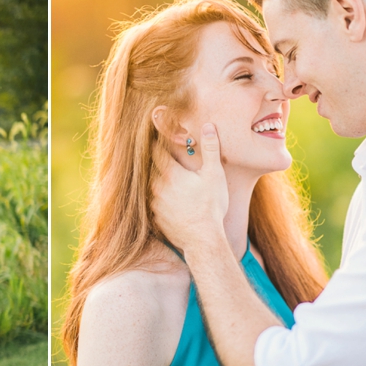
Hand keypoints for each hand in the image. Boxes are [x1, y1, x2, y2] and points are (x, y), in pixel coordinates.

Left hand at [151, 123, 228, 248]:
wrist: (202, 239)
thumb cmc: (210, 206)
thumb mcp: (214, 175)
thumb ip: (210, 149)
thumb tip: (208, 126)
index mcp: (170, 174)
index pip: (157, 152)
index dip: (158, 143)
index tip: (157, 137)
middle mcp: (157, 187)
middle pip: (152, 168)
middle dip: (156, 161)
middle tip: (160, 155)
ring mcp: (154, 204)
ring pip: (151, 186)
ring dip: (157, 180)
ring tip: (165, 177)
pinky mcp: (155, 218)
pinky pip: (153, 203)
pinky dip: (158, 198)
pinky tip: (167, 199)